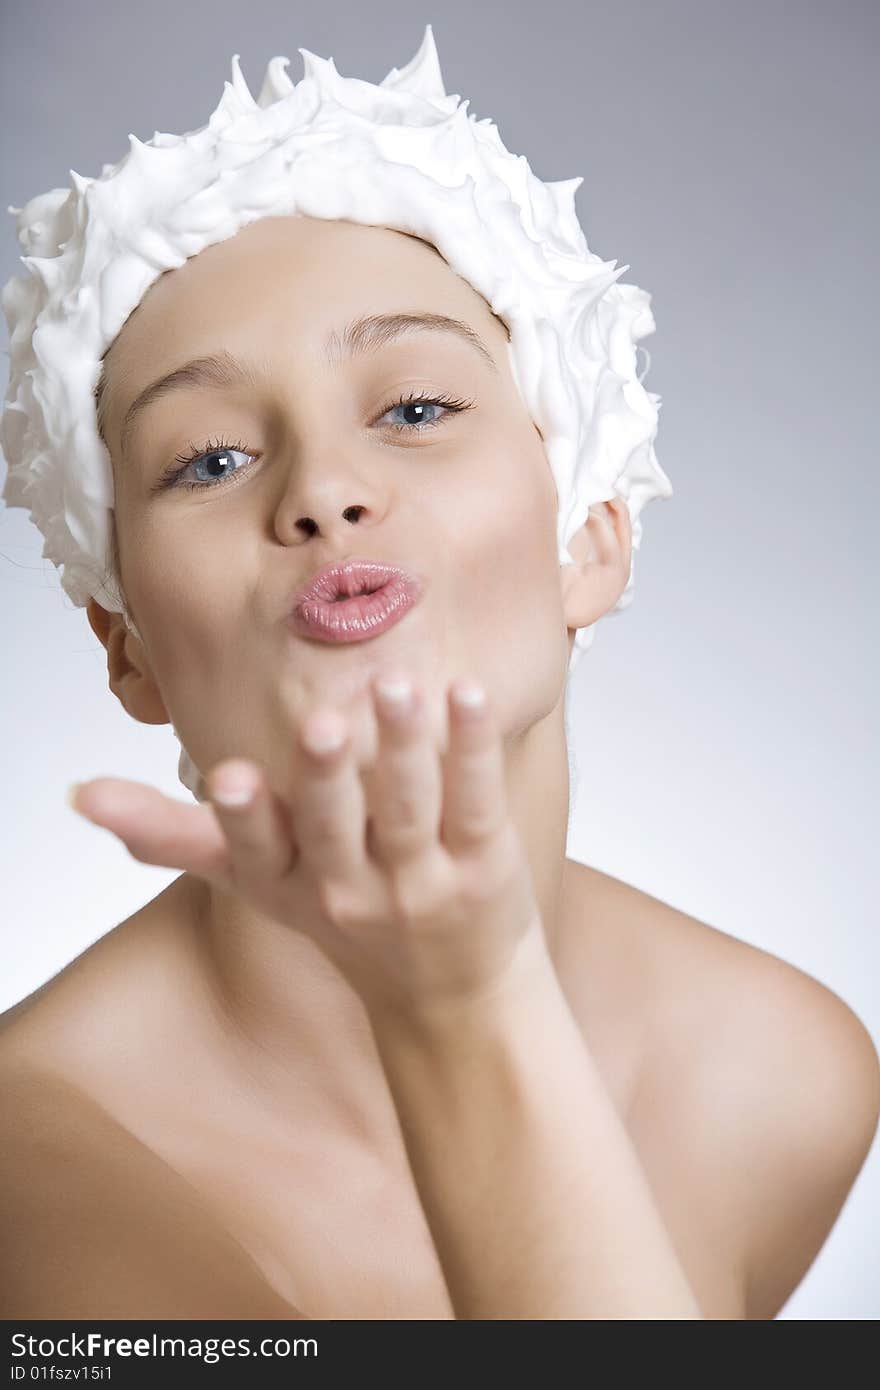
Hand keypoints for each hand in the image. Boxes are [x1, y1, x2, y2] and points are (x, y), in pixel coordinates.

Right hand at [69, 672, 547, 1020]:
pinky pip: (477, 801)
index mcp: (287, 883)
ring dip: (404, 745)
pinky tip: (468, 692)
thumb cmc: (343, 917)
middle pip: (335, 825)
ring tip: (397, 685)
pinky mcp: (486, 864)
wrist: (451, 995)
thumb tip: (79, 795)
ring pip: (411, 807)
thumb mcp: (255, 883)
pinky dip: (473, 747)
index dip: (244, 816)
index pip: (257, 849)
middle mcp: (351, 887)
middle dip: (325, 774)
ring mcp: (423, 880)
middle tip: (319, 722)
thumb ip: (174, 837)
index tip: (228, 778)